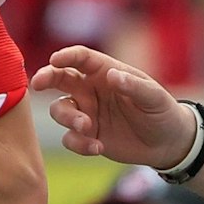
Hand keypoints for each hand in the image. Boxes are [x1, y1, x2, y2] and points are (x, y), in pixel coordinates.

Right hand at [30, 46, 193, 165]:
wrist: (166, 143)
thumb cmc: (161, 111)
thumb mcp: (153, 97)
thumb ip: (133, 86)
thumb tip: (111, 76)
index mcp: (105, 72)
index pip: (81, 58)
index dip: (66, 56)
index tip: (54, 60)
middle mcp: (90, 89)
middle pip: (59, 78)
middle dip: (45, 77)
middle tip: (37, 84)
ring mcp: (86, 112)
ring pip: (60, 110)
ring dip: (68, 118)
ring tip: (87, 127)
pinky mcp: (87, 135)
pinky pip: (70, 138)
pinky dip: (78, 143)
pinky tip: (98, 147)